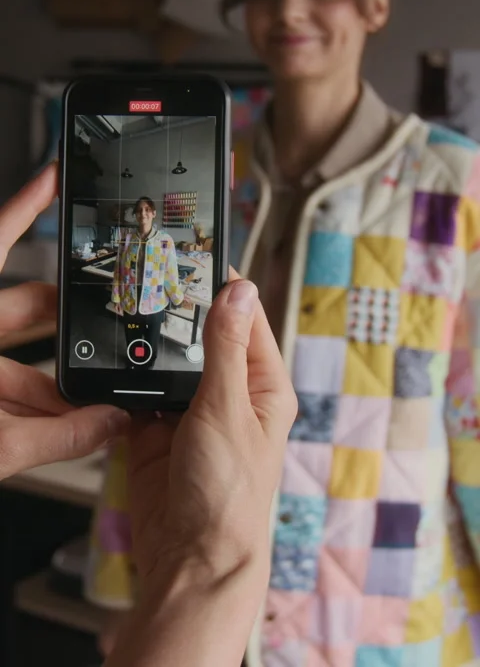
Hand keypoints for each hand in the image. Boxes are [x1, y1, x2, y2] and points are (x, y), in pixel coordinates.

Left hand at [0, 164, 129, 479]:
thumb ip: (56, 436)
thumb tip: (106, 425)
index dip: (27, 206)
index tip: (54, 178)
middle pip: (22, 307)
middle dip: (69, 327)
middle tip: (106, 338)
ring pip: (15, 360)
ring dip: (53, 385)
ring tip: (91, 408)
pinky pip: (4, 392)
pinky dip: (31, 409)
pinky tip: (62, 427)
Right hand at [128, 277, 296, 588]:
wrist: (192, 561)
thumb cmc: (230, 497)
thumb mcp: (227, 409)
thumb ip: (224, 348)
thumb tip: (237, 291)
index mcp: (264, 387)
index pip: (246, 320)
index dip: (225, 287)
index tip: (199, 256)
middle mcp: (230, 396)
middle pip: (204, 338)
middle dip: (182, 315)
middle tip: (155, 282)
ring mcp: (192, 415)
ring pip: (170, 365)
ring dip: (155, 351)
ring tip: (135, 320)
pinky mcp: (159, 434)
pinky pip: (141, 396)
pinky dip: (131, 384)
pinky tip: (122, 370)